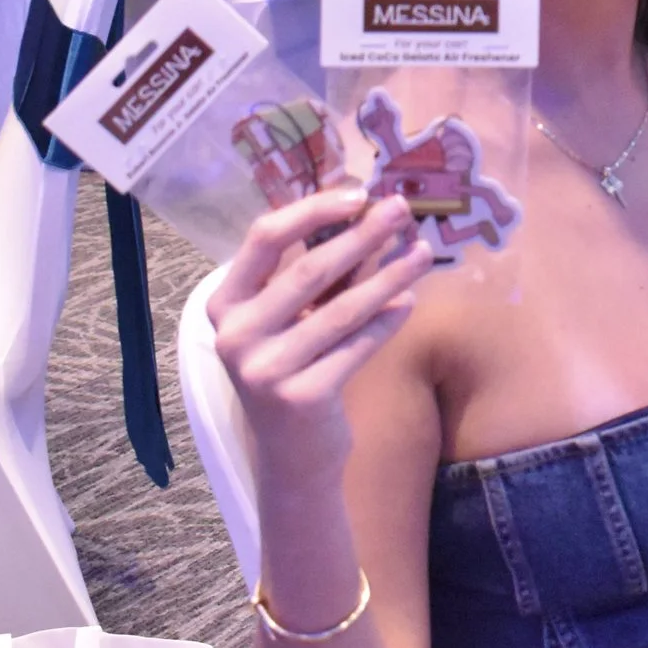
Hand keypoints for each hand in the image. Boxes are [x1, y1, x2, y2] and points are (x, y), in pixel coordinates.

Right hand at [208, 189, 432, 481]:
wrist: (293, 454)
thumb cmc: (296, 368)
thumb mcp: (294, 319)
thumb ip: (320, 274)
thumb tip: (369, 213)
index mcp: (225, 303)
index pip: (265, 237)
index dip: (313, 210)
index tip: (359, 193)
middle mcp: (235, 334)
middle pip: (309, 269)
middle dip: (362, 234)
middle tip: (402, 209)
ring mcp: (264, 368)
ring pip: (341, 309)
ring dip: (388, 276)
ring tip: (422, 254)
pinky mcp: (300, 397)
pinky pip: (356, 346)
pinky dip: (386, 321)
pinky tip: (409, 302)